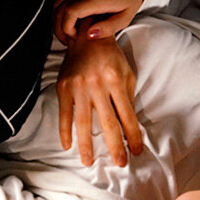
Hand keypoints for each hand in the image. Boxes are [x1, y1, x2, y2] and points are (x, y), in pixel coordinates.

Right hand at [53, 0, 148, 42]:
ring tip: (65, 29)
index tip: (73, 36)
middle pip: (59, 7)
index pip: (70, 12)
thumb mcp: (126, 17)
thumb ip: (108, 28)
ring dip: (56, 16)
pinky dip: (58, 5)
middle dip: (58, 26)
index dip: (66, 28)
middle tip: (66, 38)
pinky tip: (66, 15)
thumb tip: (89, 35)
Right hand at [57, 19, 141, 166]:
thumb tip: (130, 126)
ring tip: (89, 162)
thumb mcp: (127, 73)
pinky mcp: (63, 86)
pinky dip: (65, 131)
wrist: (86, 36)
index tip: (136, 152)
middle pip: (107, 122)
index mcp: (116, 81)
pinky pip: (64, 113)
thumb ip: (128, 98)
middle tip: (119, 164)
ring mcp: (78, 86)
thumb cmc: (111, 57)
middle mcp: (97, 85)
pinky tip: (68, 146)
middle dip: (114, 146)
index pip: (127, 115)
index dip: (132, 136)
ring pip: (83, 122)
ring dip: (86, 145)